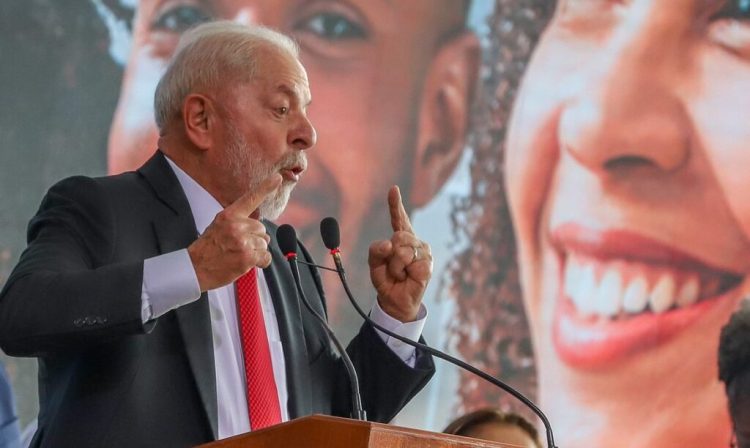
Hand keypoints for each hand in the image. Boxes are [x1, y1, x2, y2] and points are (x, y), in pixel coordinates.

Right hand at [187, 174, 281, 290]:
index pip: (250, 198)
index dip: (266, 187)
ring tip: (239, 254)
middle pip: (261, 229)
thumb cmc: (207, 248)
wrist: (195, 268)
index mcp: (229, 215)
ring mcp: (242, 241)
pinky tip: (247, 262)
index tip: (278, 177)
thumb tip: (258, 225)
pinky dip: (260, 262)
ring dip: (256, 251)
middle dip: (254, 238)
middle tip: (238, 246)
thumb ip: (238, 221)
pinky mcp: (247, 257)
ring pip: (264, 243)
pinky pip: (266, 257)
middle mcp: (237, 226)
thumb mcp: (219, 226)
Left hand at [368, 186, 432, 321]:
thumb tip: (390, 243)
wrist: (395, 301)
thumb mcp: (374, 264)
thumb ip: (376, 250)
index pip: (399, 218)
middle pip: (398, 235)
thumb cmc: (387, 280)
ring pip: (402, 249)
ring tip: (400, 274)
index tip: (393, 189)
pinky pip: (409, 261)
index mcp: (401, 238)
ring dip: (395, 265)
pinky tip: (408, 277)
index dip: (395, 204)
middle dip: (390, 254)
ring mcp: (424, 252)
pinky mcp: (428, 265)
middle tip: (392, 268)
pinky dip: (402, 271)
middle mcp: (415, 242)